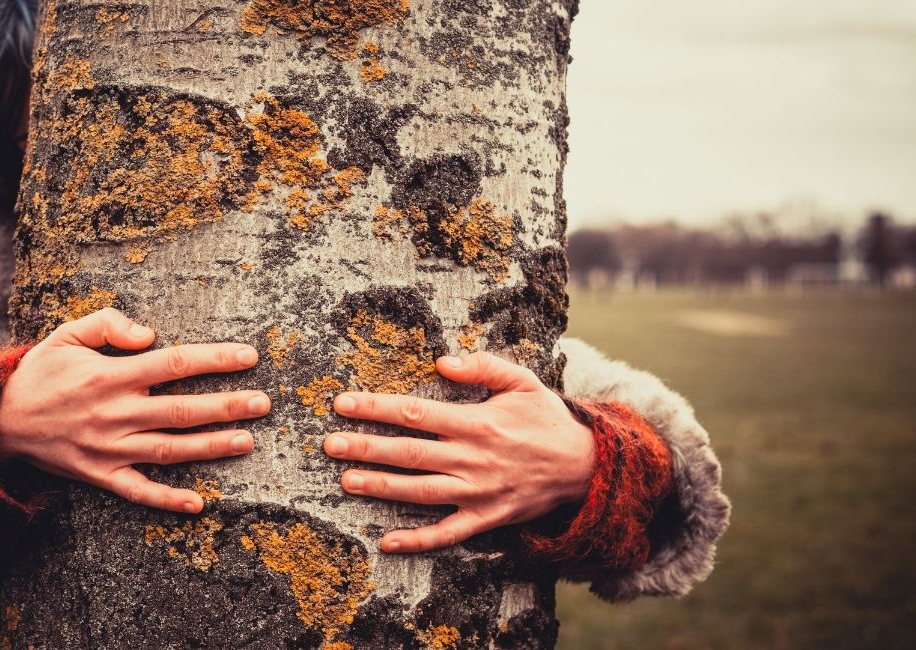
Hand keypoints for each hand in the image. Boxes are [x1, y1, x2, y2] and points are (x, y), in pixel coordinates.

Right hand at [0, 308, 269, 513]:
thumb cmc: (40, 373)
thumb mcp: (65, 334)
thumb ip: (108, 325)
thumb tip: (150, 334)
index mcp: (108, 375)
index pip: (172, 364)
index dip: (213, 359)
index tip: (248, 356)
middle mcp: (113, 413)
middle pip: (180, 410)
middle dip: (226, 406)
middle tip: (264, 402)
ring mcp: (107, 449)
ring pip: (168, 450)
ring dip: (210, 447)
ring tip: (247, 440)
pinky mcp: (99, 476)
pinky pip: (137, 492)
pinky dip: (167, 500)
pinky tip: (198, 503)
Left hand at [324, 351, 596, 552]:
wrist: (585, 468)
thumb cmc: (546, 419)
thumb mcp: (523, 381)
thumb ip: (484, 367)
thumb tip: (443, 362)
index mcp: (477, 423)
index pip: (416, 413)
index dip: (376, 408)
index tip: (343, 403)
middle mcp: (472, 459)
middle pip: (409, 453)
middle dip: (366, 448)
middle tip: (329, 444)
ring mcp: (477, 493)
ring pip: (420, 492)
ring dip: (381, 488)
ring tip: (346, 481)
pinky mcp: (485, 519)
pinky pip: (446, 534)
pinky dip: (417, 541)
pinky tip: (386, 542)